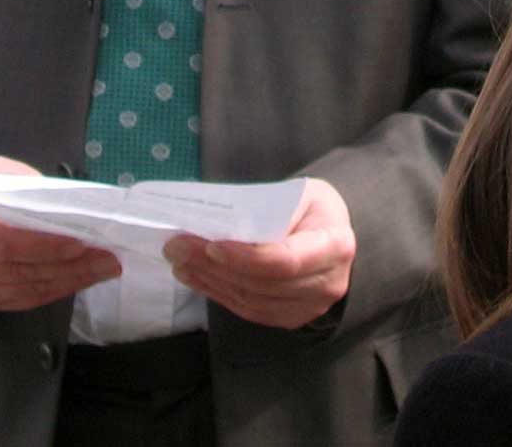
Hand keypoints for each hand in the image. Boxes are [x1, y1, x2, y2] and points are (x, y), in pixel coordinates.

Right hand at [0, 154, 120, 310]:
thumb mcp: (8, 177)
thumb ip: (34, 200)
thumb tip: (78, 221)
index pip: (2, 241)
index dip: (42, 246)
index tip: (79, 244)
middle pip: (16, 271)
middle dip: (67, 267)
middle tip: (106, 259)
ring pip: (22, 290)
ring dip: (67, 281)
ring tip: (102, 269)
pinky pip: (21, 300)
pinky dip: (53, 290)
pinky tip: (78, 279)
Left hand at [164, 176, 353, 328]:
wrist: (334, 234)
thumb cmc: (315, 208)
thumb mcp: (302, 193)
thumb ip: (269, 209)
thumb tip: (219, 226)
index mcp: (334, 246)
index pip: (286, 260)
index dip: (246, 257)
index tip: (211, 245)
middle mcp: (326, 284)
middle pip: (262, 283)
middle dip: (215, 266)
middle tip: (177, 246)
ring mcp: (309, 307)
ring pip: (251, 300)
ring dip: (210, 281)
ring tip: (179, 260)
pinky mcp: (291, 318)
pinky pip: (249, 310)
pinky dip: (219, 294)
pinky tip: (196, 277)